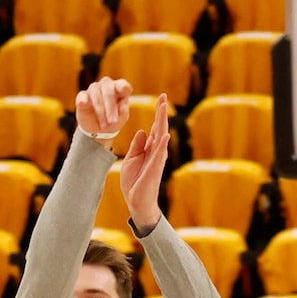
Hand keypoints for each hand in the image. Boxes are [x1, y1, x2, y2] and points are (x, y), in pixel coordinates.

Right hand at [75, 76, 131, 141]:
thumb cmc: (113, 121)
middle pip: (108, 90)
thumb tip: (123, 107)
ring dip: (100, 110)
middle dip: (110, 107)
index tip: (125, 93)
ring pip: (96, 93)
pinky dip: (83, 99)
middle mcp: (106, 86)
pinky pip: (82, 95)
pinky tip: (84, 104)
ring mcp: (93, 90)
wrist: (97, 130)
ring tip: (103, 125)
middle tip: (112, 122)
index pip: (122, 85)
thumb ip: (124, 112)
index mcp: (119, 89)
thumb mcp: (121, 119)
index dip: (123, 87)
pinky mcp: (82, 97)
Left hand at [118, 92, 168, 230]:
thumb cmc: (134, 182)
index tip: (160, 99)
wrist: (136, 201)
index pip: (155, 127)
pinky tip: (164, 134)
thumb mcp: (131, 159)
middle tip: (163, 96)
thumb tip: (142, 130)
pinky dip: (162, 144)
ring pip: (161, 137)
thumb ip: (137, 146)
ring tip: (163, 108)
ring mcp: (157, 159)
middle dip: (161, 112)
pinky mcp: (155, 169)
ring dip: (162, 122)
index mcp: (149, 148)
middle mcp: (155, 151)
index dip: (157, 113)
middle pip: (160, 128)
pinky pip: (159, 154)